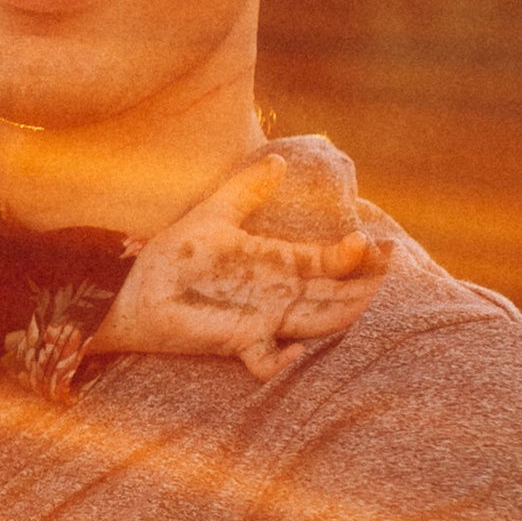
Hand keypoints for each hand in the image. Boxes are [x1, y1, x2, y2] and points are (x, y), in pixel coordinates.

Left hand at [102, 156, 392, 381]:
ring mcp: (263, 320)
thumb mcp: (214, 213)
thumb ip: (247, 189)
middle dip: (363, 285)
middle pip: (334, 294)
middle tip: (387, 269)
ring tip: (362, 300)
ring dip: (340, 314)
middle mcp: (278, 294)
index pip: (329, 262)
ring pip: (316, 322)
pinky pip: (267, 361)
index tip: (377, 243)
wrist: (134, 290)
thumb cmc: (175, 254)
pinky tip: (295, 348)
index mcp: (277, 263)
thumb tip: (280, 159)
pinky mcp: (238, 342)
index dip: (357, 256)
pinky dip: (281, 360)